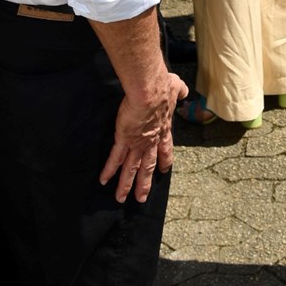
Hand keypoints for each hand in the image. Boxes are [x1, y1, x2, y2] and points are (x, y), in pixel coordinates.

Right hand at [99, 67, 187, 202]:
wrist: (150, 92)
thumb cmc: (162, 87)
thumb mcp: (175, 88)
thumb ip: (179, 91)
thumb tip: (182, 90)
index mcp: (163, 129)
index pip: (165, 149)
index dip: (164, 161)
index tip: (164, 170)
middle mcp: (150, 141)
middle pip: (147, 167)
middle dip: (144, 183)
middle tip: (142, 198)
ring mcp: (137, 143)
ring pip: (131, 168)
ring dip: (126, 184)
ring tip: (121, 198)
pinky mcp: (123, 139)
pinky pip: (115, 158)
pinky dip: (109, 170)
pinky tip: (103, 180)